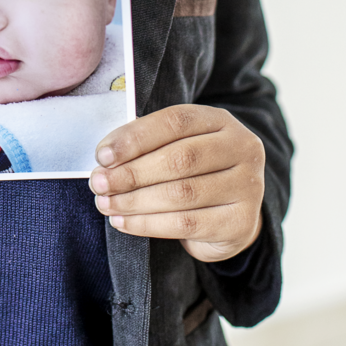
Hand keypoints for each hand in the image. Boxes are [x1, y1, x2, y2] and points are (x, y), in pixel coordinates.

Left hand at [89, 104, 264, 262]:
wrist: (231, 215)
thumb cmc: (194, 172)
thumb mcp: (177, 146)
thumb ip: (148, 143)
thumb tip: (106, 155)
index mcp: (220, 120)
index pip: (175, 121)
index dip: (135, 137)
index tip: (103, 155)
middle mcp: (241, 148)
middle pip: (179, 158)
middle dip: (132, 173)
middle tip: (99, 184)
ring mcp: (246, 186)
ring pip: (181, 194)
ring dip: (135, 201)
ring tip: (106, 204)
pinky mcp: (240, 222)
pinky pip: (186, 224)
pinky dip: (148, 224)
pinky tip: (123, 222)